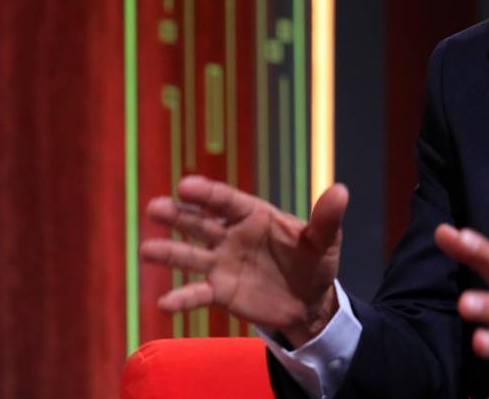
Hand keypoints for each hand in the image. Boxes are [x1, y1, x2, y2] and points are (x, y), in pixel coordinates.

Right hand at [140, 175, 347, 346]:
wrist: (310, 301)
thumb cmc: (315, 262)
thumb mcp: (325, 241)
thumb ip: (327, 218)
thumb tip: (341, 190)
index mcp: (255, 215)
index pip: (227, 201)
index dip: (207, 193)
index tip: (185, 186)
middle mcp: (232, 236)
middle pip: (201, 223)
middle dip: (178, 216)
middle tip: (154, 208)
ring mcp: (223, 263)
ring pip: (191, 255)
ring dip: (169, 252)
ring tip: (147, 250)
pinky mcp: (221, 291)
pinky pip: (197, 293)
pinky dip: (181, 298)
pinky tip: (164, 303)